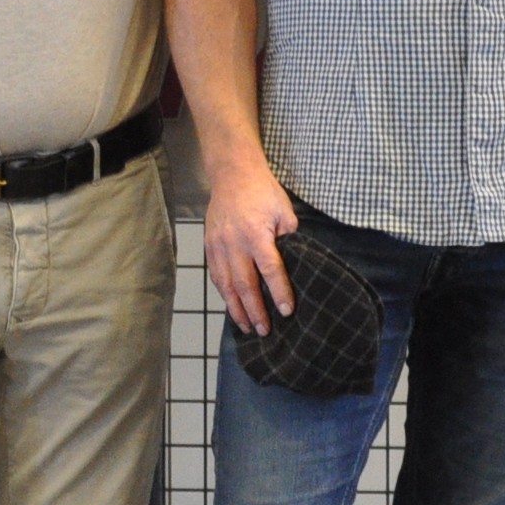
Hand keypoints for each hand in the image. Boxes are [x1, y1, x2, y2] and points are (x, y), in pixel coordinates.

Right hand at [204, 159, 300, 335]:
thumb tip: (294, 263)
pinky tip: (233, 308)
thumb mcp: (284, 211)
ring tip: (247, 327)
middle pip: (245, 284)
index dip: (279, 292)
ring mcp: (218, 246)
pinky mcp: (209, 246)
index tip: (286, 312)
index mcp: (256, 233)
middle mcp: (234, 243)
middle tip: (265, 330)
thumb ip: (289, 238)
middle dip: (255, 310)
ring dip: (237, 309)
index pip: (270, 270)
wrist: (232, 174)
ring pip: (226, 285)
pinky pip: (216, 276)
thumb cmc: (262, 192)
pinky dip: (224, 295)